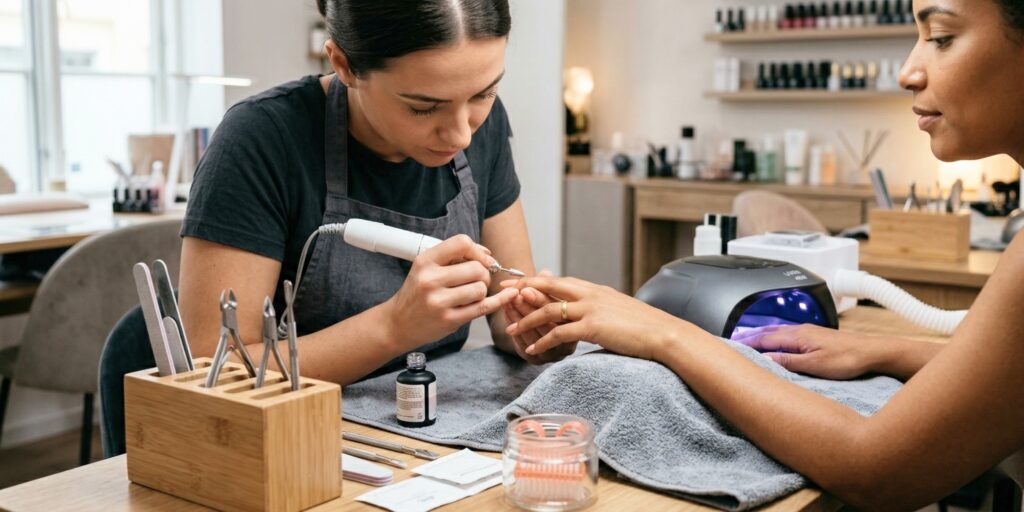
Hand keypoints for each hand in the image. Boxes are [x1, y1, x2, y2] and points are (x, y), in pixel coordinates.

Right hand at [386, 234, 517, 347]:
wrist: (398, 323)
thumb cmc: (417, 293)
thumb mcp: (427, 268)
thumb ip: (454, 257)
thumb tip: (487, 253)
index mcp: (425, 261)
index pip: (461, 243)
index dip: (478, 250)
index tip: (483, 259)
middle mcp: (430, 280)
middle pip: (477, 268)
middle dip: (483, 274)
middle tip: (476, 280)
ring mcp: (439, 301)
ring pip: (480, 288)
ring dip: (481, 291)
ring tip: (468, 295)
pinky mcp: (449, 320)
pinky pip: (482, 307)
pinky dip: (498, 301)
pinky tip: (508, 296)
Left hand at [501, 276, 693, 360]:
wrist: (662, 333)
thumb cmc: (642, 326)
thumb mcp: (616, 309)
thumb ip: (598, 307)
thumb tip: (585, 313)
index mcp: (594, 289)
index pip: (558, 281)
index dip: (536, 281)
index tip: (518, 283)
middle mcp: (590, 294)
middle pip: (548, 286)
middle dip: (523, 289)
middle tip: (503, 293)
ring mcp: (590, 309)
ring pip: (549, 309)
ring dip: (527, 319)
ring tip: (511, 329)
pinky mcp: (593, 327)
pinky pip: (560, 333)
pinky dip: (543, 341)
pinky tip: (533, 350)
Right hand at [731, 324, 876, 379]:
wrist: (874, 353)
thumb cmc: (849, 359)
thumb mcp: (815, 366)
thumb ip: (788, 362)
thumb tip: (765, 358)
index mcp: (797, 336)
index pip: (764, 339)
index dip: (747, 342)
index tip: (732, 345)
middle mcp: (801, 331)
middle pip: (768, 332)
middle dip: (750, 336)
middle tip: (734, 341)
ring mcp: (810, 333)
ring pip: (778, 332)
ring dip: (762, 336)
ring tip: (750, 341)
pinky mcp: (817, 337)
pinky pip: (789, 335)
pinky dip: (776, 338)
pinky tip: (777, 344)